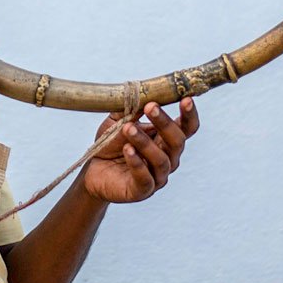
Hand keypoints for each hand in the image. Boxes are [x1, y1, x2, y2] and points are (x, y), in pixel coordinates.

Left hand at [82, 99, 199, 203]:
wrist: (93, 168)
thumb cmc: (111, 143)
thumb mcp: (119, 120)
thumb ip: (131, 107)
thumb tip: (143, 92)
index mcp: (166, 139)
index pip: (187, 128)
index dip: (189, 114)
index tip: (186, 98)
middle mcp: (168, 158)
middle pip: (177, 142)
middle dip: (165, 123)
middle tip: (150, 107)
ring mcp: (157, 176)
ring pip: (161, 160)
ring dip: (145, 142)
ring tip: (128, 128)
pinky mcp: (142, 191)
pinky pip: (145, 178)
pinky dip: (137, 163)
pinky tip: (127, 150)